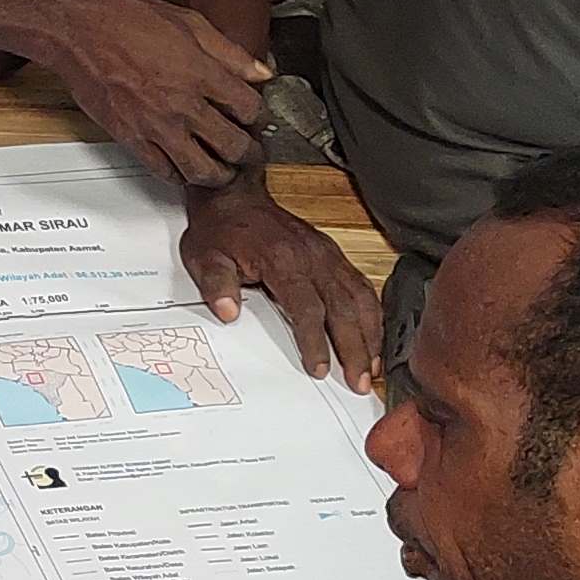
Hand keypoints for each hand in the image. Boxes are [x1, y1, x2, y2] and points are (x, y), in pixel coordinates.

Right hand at [29, 0, 264, 189]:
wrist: (78, 31)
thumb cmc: (127, 20)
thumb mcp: (190, 23)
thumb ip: (230, 52)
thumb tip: (261, 71)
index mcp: (202, 72)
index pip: (251, 109)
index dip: (259, 115)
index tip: (254, 116)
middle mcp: (183, 104)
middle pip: (234, 146)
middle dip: (248, 153)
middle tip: (249, 152)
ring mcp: (157, 125)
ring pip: (202, 170)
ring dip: (219, 175)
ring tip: (222, 170)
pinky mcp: (132, 138)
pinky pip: (164, 172)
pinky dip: (180, 176)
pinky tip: (184, 166)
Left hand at [180, 182, 378, 384]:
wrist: (234, 196)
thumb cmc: (221, 229)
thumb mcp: (204, 256)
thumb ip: (217, 285)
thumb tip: (227, 312)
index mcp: (283, 260)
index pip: (307, 308)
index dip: (315, 341)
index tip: (319, 368)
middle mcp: (313, 257)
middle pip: (343, 308)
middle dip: (355, 348)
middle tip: (359, 383)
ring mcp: (327, 255)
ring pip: (360, 298)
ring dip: (370, 334)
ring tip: (372, 368)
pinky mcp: (332, 254)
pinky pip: (361, 285)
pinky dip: (373, 313)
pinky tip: (374, 335)